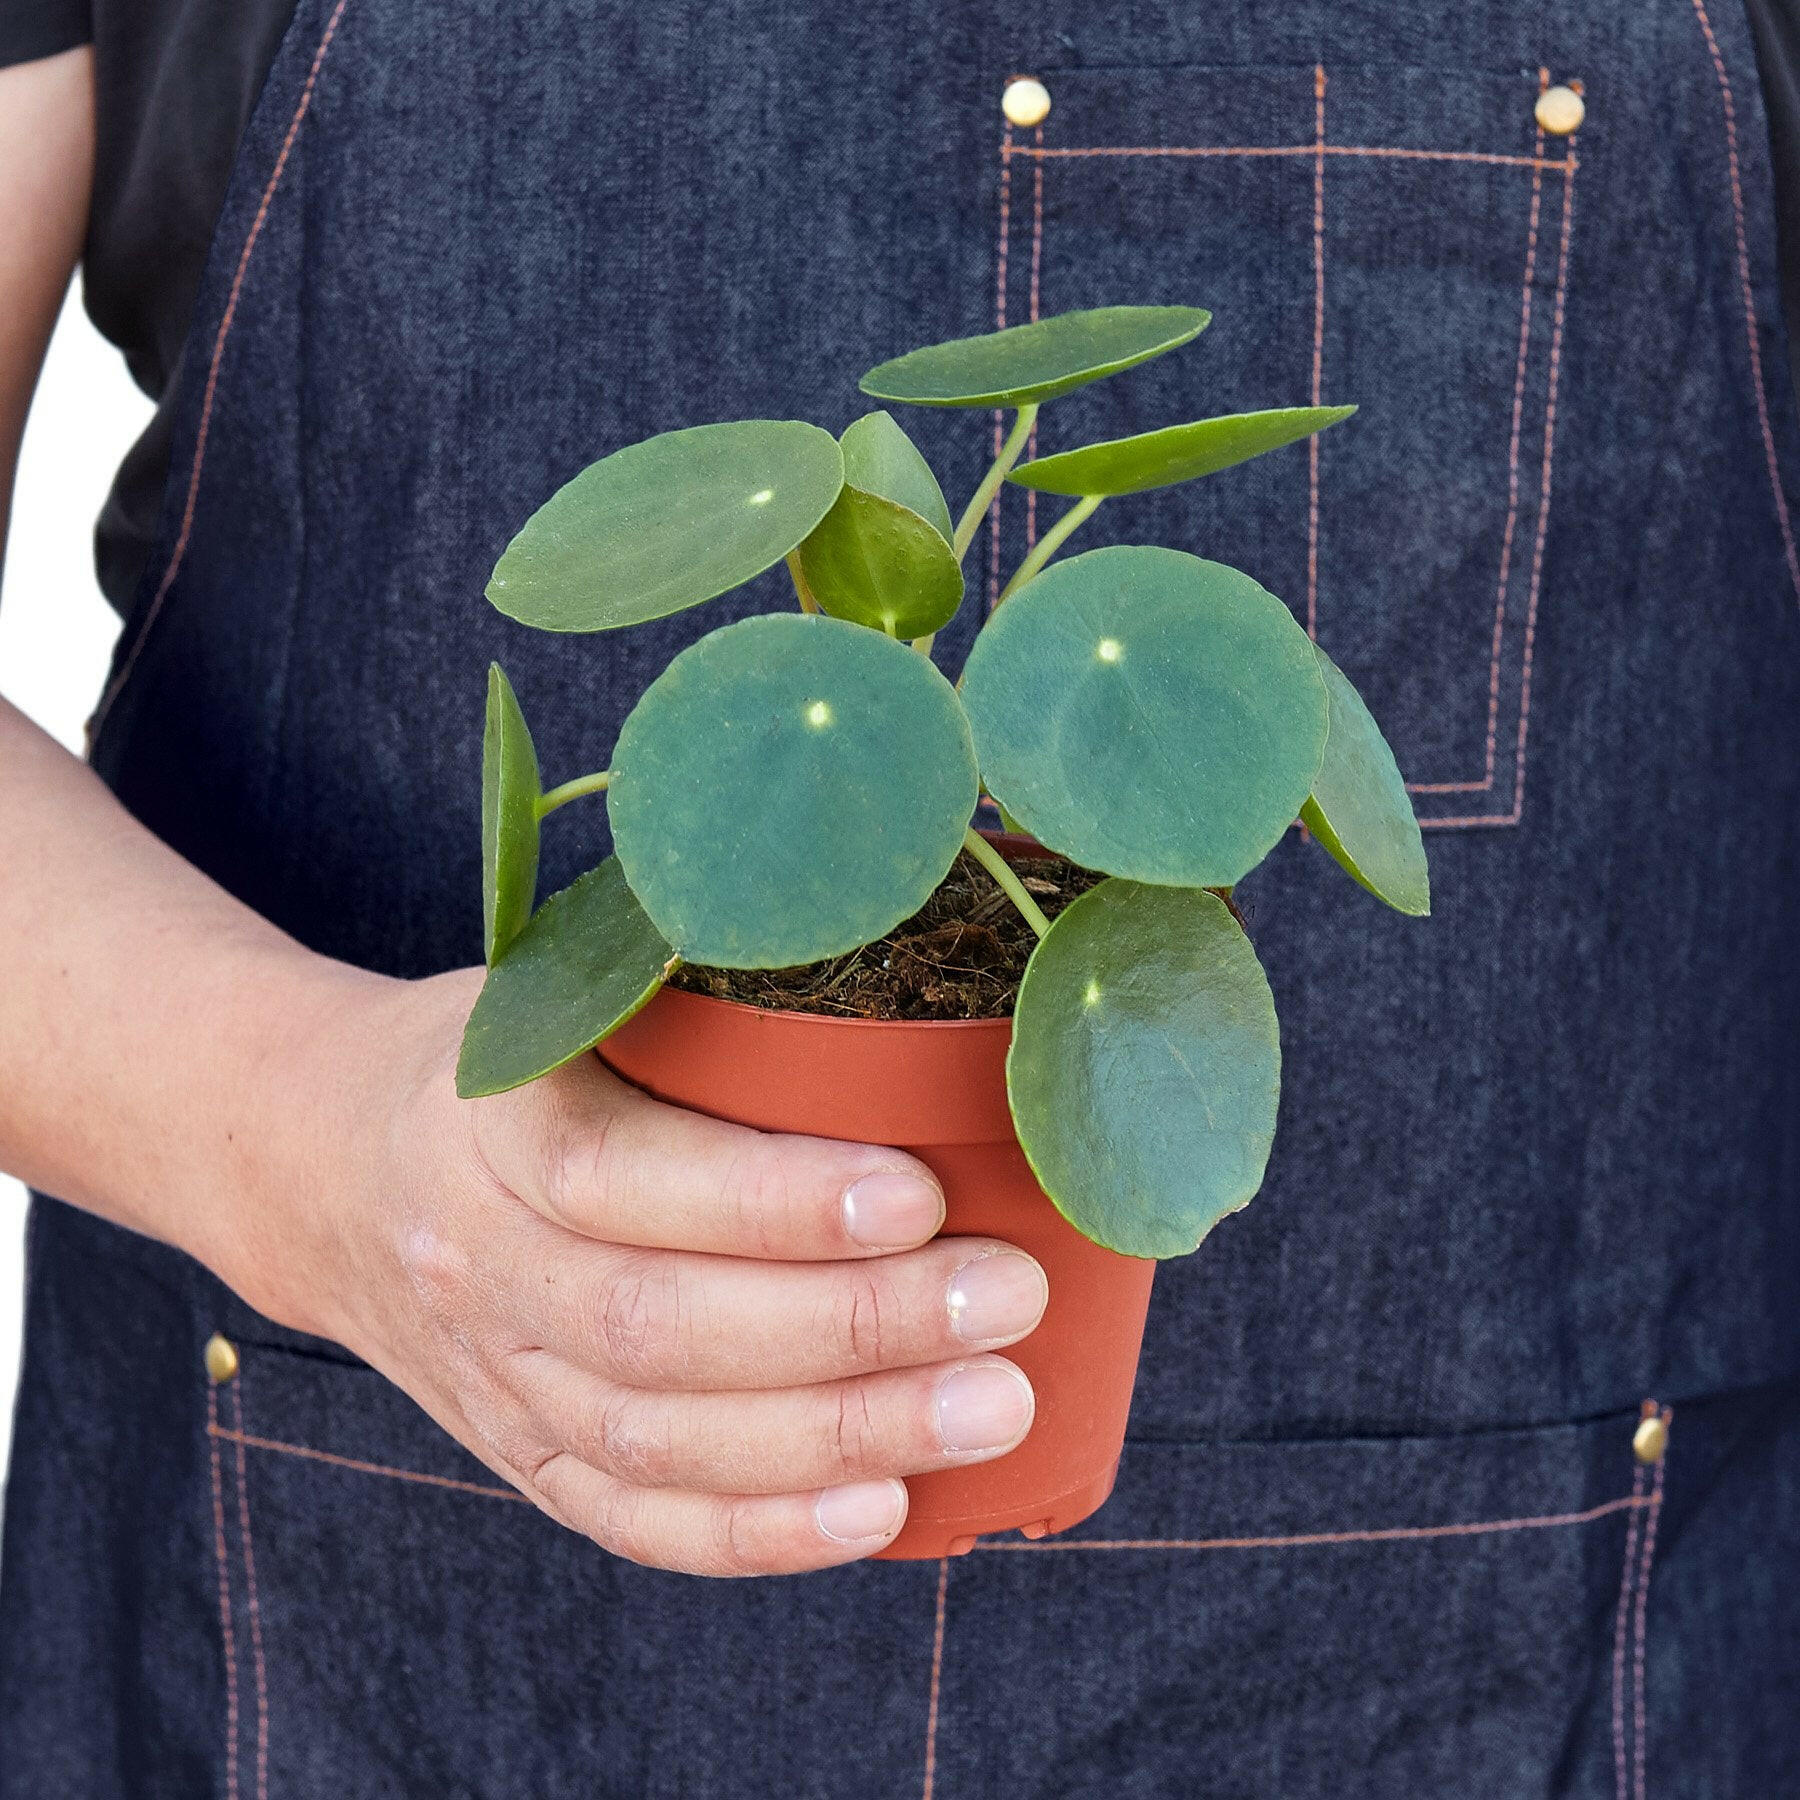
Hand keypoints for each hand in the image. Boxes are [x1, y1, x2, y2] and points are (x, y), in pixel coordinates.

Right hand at [238, 968, 1047, 1575]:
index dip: (771, 1200)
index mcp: (488, 1123)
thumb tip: (901, 997)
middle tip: (1006, 1299)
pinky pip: (635, 1518)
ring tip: (990, 1406)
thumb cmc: (506, 1059)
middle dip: (853, 1327)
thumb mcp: (566, 993)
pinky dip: (761, 1534)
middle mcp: (480, 1263)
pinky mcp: (520, 1454)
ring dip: (839, 1437)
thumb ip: (691, 999)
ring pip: (662, 1439)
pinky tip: (882, 1514)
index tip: (920, 1193)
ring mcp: (494, 1377)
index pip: (623, 1178)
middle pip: (662, 1326)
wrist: (329, 1163)